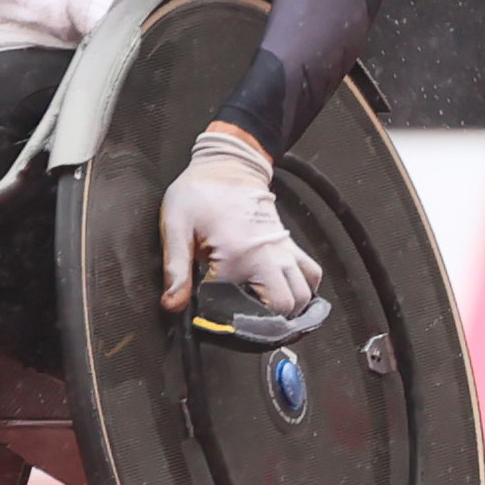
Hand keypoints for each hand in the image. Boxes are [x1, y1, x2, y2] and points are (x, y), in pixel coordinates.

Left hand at [158, 126, 322, 315]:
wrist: (227, 164)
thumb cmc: (199, 192)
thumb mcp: (176, 225)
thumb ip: (175, 268)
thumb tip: (172, 305)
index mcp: (238, 254)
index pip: (236, 306)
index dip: (218, 316)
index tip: (205, 311)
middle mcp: (268, 255)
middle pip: (285, 307)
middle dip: (265, 321)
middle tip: (240, 321)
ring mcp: (284, 250)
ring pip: (304, 296)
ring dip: (289, 309)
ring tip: (262, 313)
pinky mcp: (290, 245)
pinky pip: (312, 273)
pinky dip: (305, 289)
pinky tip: (285, 294)